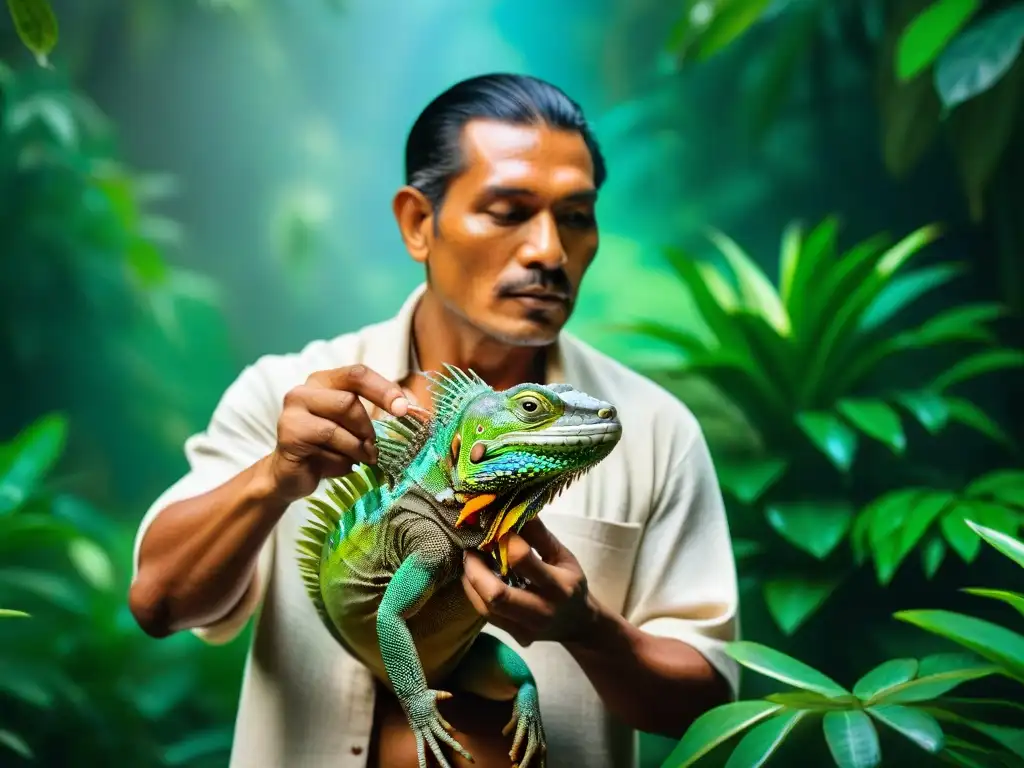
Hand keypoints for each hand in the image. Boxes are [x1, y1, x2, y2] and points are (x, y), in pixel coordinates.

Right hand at [265, 364, 409, 501]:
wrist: (292, 477)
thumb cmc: (331, 449)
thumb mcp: (359, 428)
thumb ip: (382, 414)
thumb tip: (416, 409)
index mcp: (325, 381)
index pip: (358, 374)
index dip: (384, 390)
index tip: (403, 410)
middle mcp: (304, 391)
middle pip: (349, 402)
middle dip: (367, 429)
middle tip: (373, 448)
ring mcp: (293, 412)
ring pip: (338, 425)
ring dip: (356, 448)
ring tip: (359, 458)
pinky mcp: (289, 435)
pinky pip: (326, 445)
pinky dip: (341, 460)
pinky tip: (337, 465)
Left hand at [461, 518, 594, 646]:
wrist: (579, 624)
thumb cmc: (571, 582)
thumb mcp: (562, 555)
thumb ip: (538, 534)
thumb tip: (514, 507)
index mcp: (558, 586)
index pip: (521, 559)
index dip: (503, 540)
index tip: (494, 527)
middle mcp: (542, 611)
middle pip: (496, 594)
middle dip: (475, 568)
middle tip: (469, 548)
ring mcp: (527, 629)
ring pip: (486, 607)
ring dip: (471, 581)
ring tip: (470, 560)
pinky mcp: (515, 636)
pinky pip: (487, 616)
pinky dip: (475, 594)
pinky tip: (475, 578)